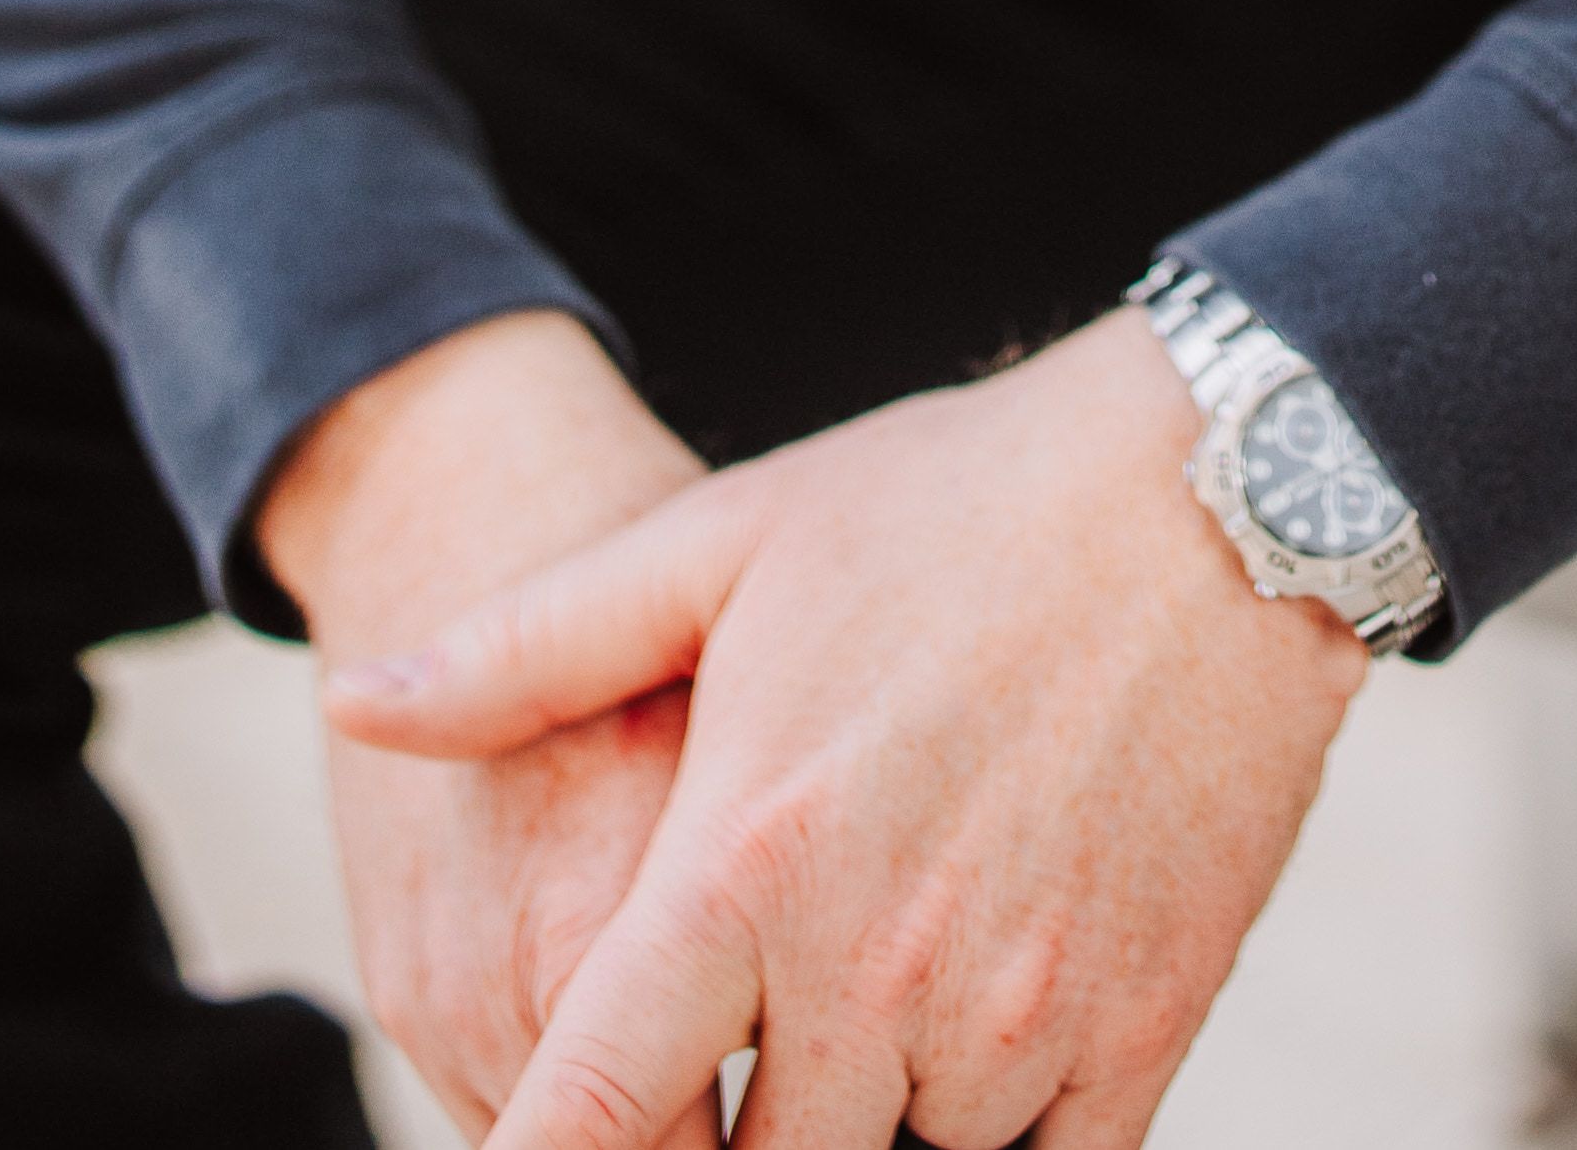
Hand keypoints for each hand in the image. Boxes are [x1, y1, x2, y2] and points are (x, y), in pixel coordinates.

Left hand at [322, 305, 1365, 1149]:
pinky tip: (958, 1059)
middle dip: (711, 1143)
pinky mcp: (1141, 1037)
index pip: (591, 1113)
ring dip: (855, 1134)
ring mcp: (1017, 1021)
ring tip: (844, 1032)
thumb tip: (353, 705)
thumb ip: (528, 647)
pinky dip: (986, 1141)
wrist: (1223, 492)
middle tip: (713, 1063)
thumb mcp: (724, 538)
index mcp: (749, 860)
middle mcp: (876, 972)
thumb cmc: (955, 505)